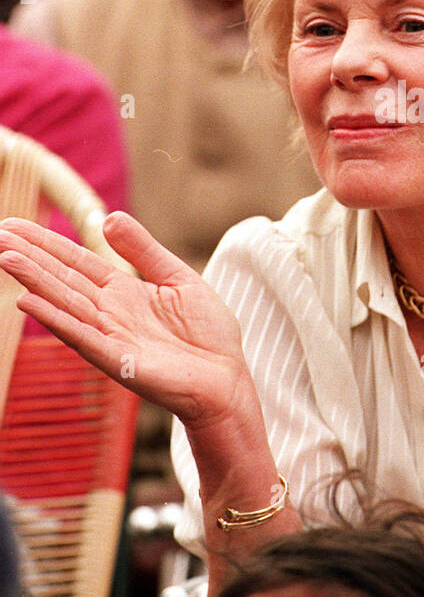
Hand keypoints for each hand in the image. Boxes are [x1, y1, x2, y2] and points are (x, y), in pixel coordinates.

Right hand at [0, 212, 252, 426]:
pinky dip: (56, 319)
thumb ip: (144, 250)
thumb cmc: (207, 334)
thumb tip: (109, 217)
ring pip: (65, 303)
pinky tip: (30, 302)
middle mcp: (109, 313)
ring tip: (6, 258)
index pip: (76, 262)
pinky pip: (82, 336)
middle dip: (30, 258)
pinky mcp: (118, 359)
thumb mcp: (178, 277)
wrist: (228, 379)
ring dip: (35, 282)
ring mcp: (110, 336)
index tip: (14, 226)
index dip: (47, 243)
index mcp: (123, 292)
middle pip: (62, 279)